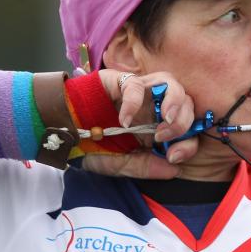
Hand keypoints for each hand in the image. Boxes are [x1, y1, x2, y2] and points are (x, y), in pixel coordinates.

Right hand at [87, 70, 201, 177]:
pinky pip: (135, 84)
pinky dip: (134, 101)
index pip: (188, 127)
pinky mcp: (120, 81)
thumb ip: (145, 167)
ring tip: (162, 124)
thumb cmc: (90, 147)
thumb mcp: (119, 164)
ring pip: (170, 82)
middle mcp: (152, 107)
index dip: (190, 141)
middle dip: (184, 122)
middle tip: (163, 139)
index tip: (175, 156)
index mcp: (157, 127)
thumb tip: (175, 170)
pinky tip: (124, 120)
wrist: (60, 133)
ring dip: (173, 103)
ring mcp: (139, 92)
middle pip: (186, 101)